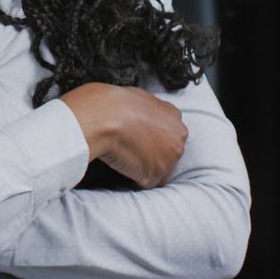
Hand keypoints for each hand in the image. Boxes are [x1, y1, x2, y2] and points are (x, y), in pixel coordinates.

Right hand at [59, 82, 187, 188]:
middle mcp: (178, 136)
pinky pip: (143, 182)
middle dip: (151, 154)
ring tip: (122, 158)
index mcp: (173, 114)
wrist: (102, 117)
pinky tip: (119, 166)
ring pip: (158, 170)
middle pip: (167, 152)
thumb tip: (136, 116)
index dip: (151, 138)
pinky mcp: (155, 175)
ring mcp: (170, 158)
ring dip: (142, 168)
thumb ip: (145, 110)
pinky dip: (131, 179)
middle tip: (129, 150)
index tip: (138, 139)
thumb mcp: (133, 96)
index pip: (168, 132)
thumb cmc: (109, 103)